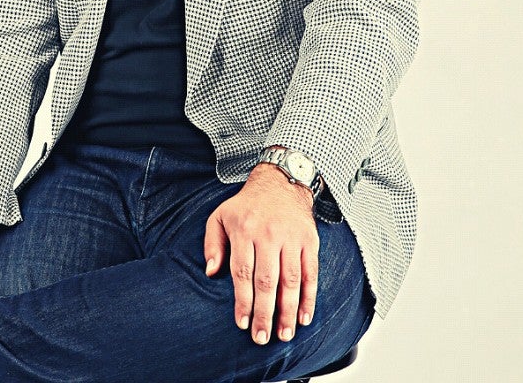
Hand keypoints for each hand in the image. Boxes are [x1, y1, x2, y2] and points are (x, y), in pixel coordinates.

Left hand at [204, 164, 318, 344]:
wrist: (280, 184)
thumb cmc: (246, 206)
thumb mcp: (220, 216)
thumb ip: (213, 244)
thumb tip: (211, 273)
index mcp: (244, 230)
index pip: (243, 272)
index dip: (243, 300)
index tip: (242, 323)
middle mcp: (268, 235)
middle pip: (267, 280)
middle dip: (264, 313)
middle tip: (262, 338)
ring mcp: (291, 239)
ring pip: (290, 280)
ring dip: (288, 311)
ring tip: (284, 335)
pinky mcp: (310, 241)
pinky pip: (311, 273)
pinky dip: (309, 297)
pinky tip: (304, 317)